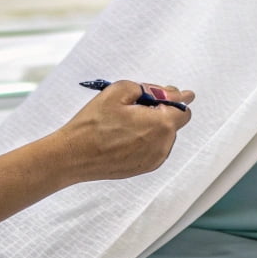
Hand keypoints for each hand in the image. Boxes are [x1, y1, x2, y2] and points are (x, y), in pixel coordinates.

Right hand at [54, 80, 194, 182]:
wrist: (73, 156)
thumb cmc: (94, 124)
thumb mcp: (119, 91)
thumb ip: (149, 88)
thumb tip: (168, 92)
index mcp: (161, 125)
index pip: (183, 109)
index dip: (176, 99)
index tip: (176, 94)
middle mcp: (163, 145)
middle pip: (173, 122)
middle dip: (161, 111)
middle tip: (136, 105)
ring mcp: (154, 159)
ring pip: (163, 136)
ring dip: (152, 126)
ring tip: (125, 122)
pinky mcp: (143, 168)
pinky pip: (153, 148)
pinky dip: (145, 139)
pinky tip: (124, 135)